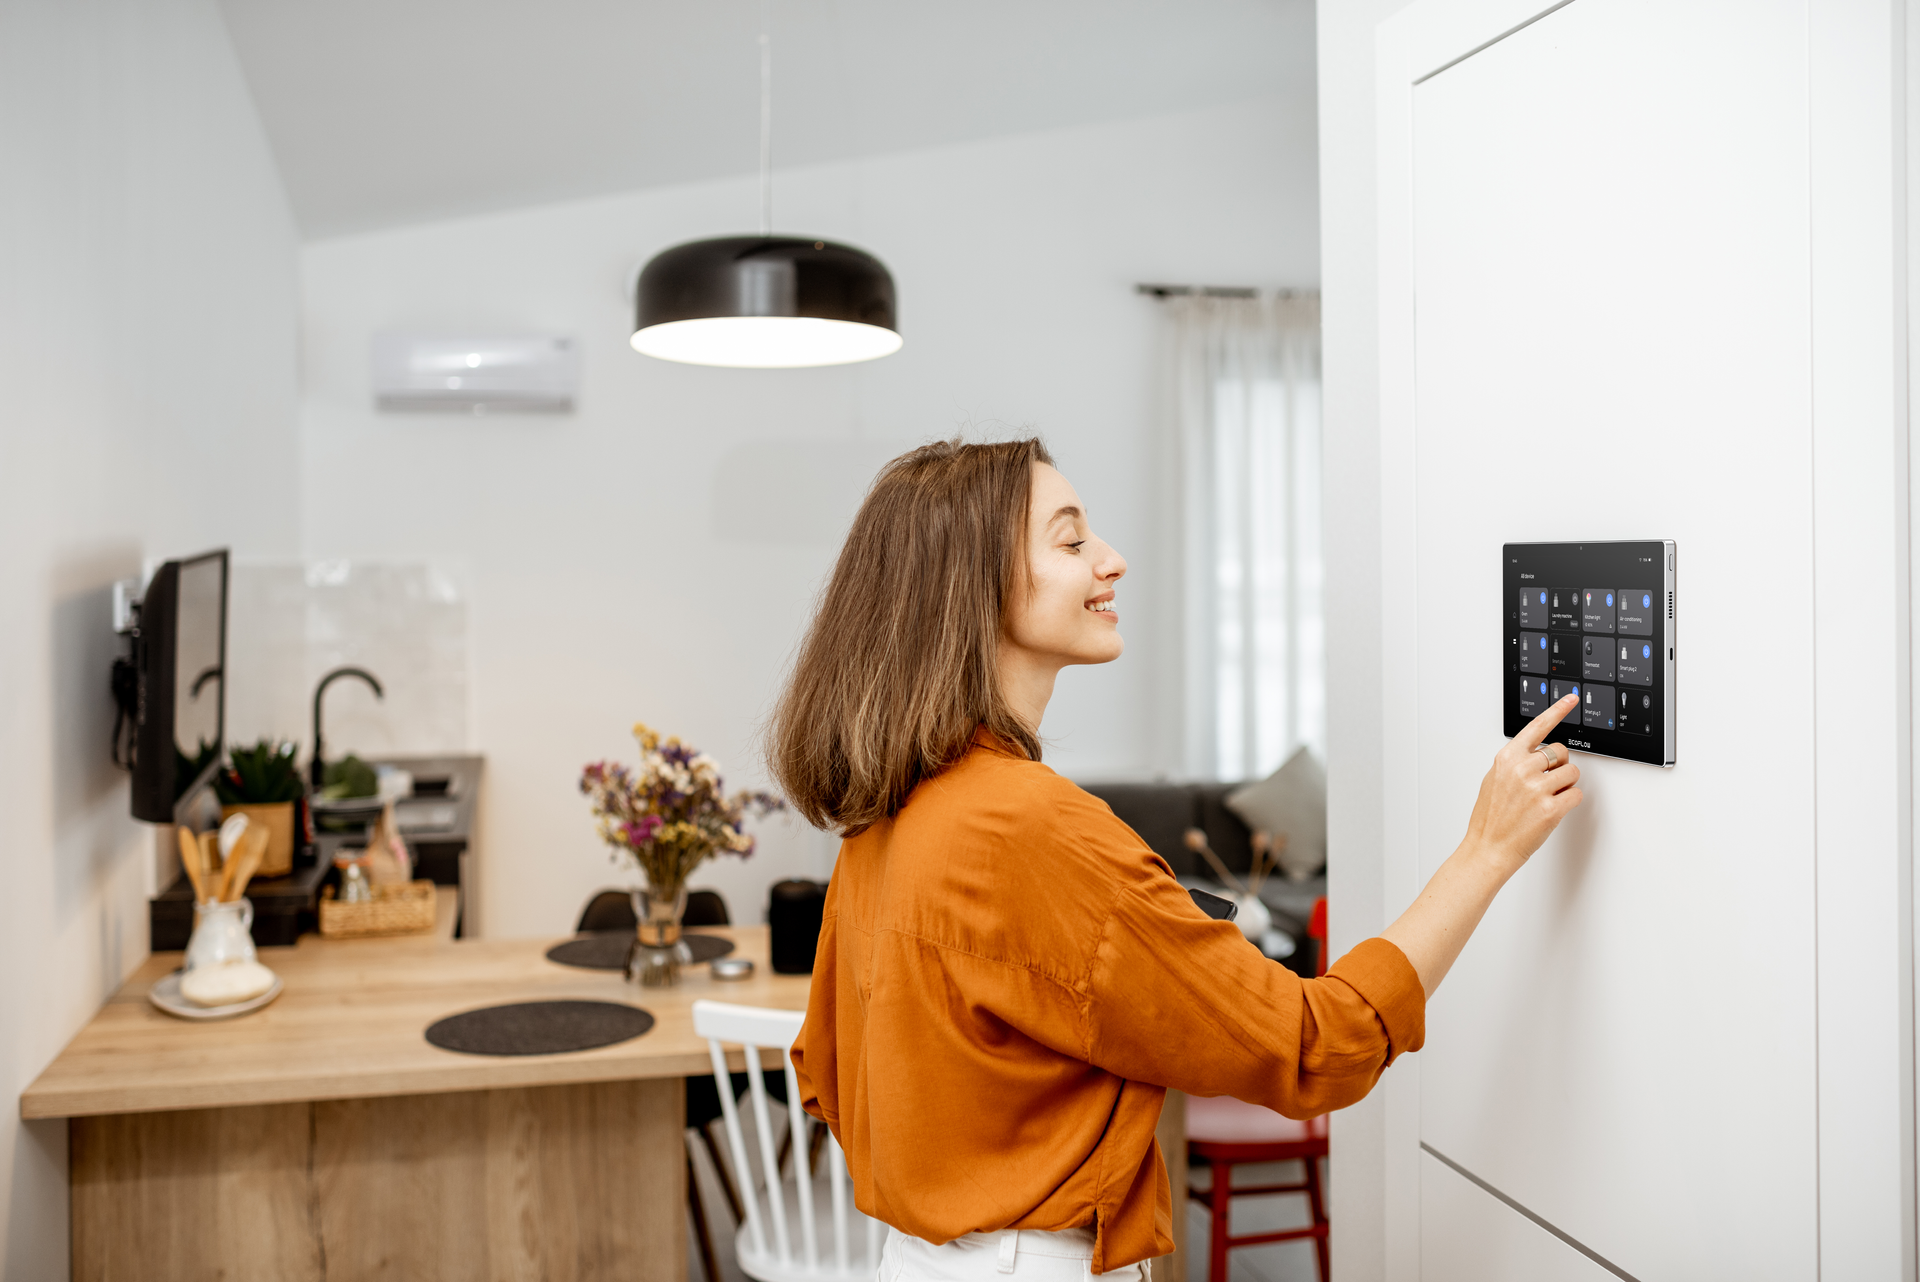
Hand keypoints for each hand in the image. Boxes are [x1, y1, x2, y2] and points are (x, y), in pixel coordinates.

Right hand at [1462, 695, 1584, 875]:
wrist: (1488, 848)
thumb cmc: (1489, 818)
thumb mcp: (1493, 780)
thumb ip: (1513, 763)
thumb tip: (1534, 754)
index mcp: (1507, 758)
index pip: (1537, 727)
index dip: (1557, 710)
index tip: (1571, 698)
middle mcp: (1522, 769)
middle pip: (1561, 752)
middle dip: (1559, 765)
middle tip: (1546, 782)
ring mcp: (1537, 789)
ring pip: (1572, 773)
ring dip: (1565, 784)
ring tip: (1546, 798)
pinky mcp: (1551, 809)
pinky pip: (1576, 794)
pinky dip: (1570, 801)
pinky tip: (1553, 808)